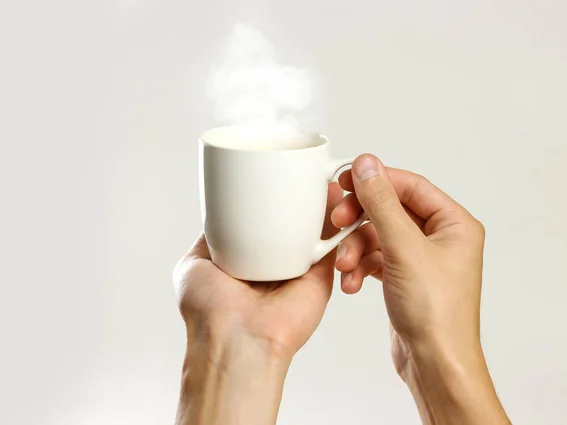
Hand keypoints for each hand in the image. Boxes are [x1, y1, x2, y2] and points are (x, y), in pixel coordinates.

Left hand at [172, 183, 343, 424]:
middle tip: (307, 168)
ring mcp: (299, 265)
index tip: (278, 168)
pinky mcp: (320, 274)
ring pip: (317, 225)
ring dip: (324, 200)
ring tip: (325, 177)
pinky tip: (340, 197)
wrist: (235, 340)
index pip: (264, 217)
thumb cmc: (209, 310)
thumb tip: (216, 213)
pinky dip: (340, 221)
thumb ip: (209, 238)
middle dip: (303, 191)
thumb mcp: (194, 264)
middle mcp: (274, 259)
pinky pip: (335, 242)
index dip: (272, 192)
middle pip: (293, 217)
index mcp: (248, 256)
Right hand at [332, 155, 509, 424]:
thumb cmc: (436, 314)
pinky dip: (359, 266)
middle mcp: (440, 238)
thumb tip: (367, 165)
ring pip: (378, 236)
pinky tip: (350, 282)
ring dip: (355, 248)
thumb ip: (382, 204)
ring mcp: (421, 259)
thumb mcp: (404, 249)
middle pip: (390, 211)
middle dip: (360, 220)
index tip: (346, 180)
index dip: (376, 181)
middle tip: (337, 222)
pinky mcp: (404, 278)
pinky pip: (375, 259)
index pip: (410, 186)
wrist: (434, 364)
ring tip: (343, 265)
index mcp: (454, 224)